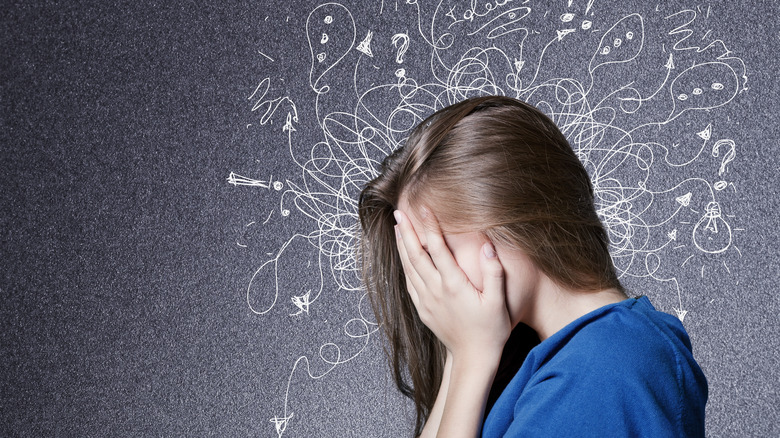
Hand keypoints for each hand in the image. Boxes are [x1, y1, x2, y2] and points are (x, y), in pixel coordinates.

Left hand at [394, 209, 510, 361]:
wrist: (473, 358)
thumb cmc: (491, 330)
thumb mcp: (498, 302)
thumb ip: (493, 272)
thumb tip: (487, 245)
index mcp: (454, 285)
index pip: (438, 249)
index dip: (430, 226)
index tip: (423, 208)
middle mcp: (435, 291)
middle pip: (416, 255)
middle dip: (407, 231)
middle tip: (399, 212)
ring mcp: (426, 301)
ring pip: (409, 268)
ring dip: (402, 246)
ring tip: (398, 227)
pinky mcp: (423, 309)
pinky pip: (409, 283)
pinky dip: (404, 265)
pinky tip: (403, 256)